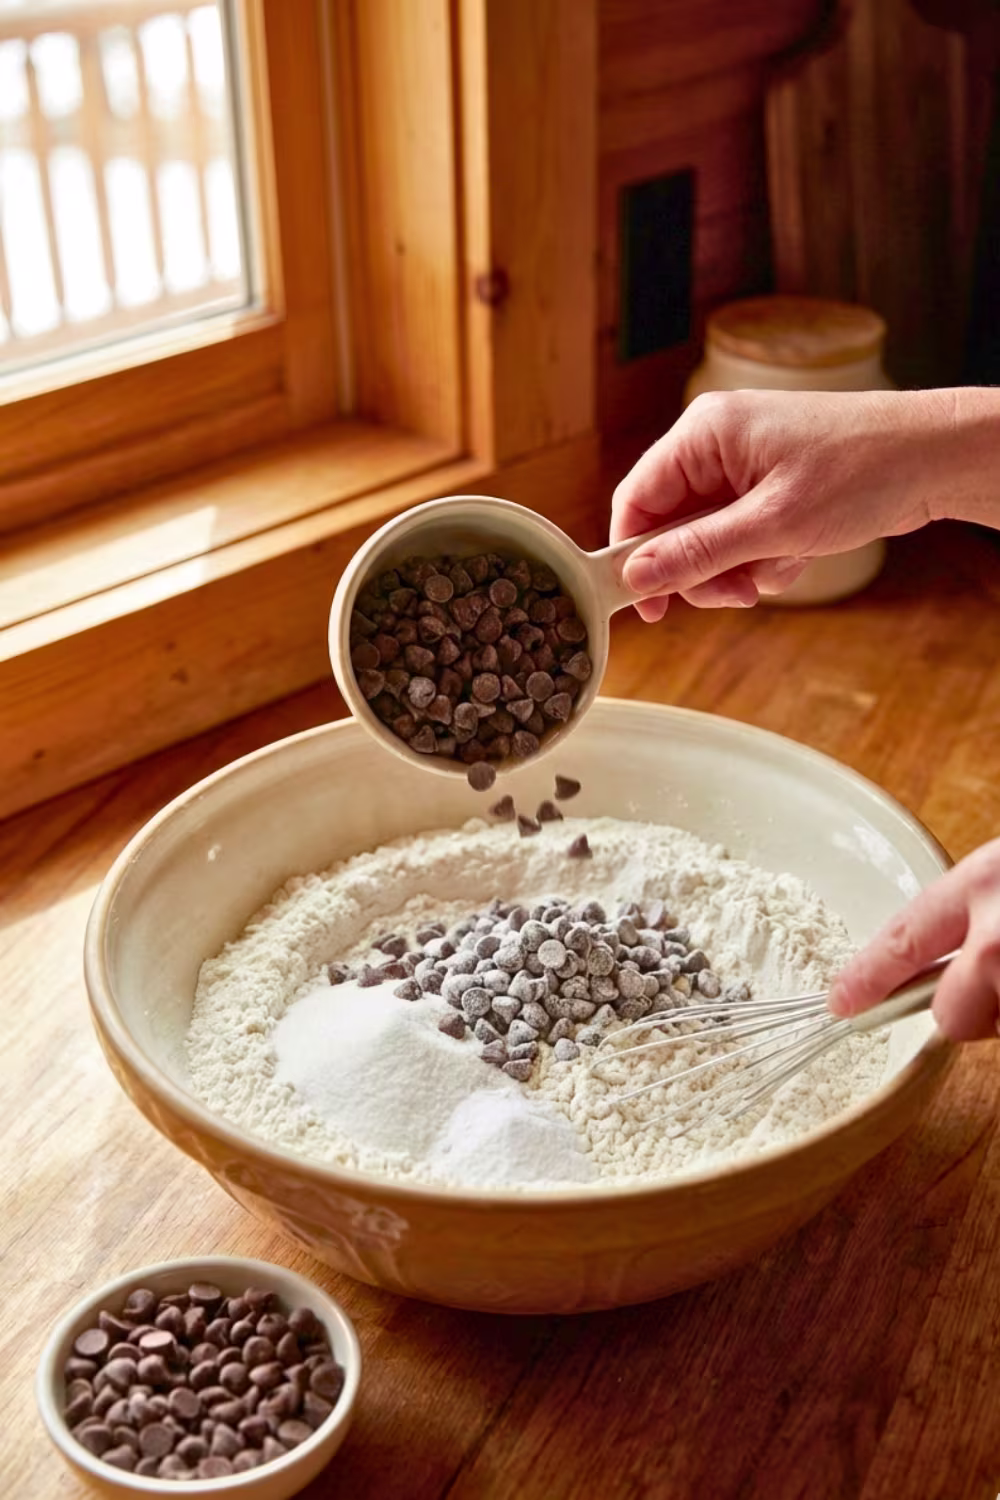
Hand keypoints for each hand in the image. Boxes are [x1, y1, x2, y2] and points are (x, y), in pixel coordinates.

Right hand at [610, 387, 995, 621]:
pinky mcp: (769, 485)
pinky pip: (740, 536)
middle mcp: (716, 443)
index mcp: (704, 433)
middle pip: (672, 526)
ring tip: (780, 567)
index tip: (647, 605)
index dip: (634, 556)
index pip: (637, 498)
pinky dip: (763, 556)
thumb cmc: (863, 470)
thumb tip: (639, 576)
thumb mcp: (773, 524)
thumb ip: (699, 553)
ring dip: (738, 568)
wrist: (936, 458)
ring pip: (708, 539)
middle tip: (737, 592)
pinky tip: (799, 553)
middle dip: (703, 568)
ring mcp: (743, 464)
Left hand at [827, 840, 999, 1041]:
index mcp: (981, 882)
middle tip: (992, 986)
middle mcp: (998, 934)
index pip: (903, 939)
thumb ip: (975, 906)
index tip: (840, 1002)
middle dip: (965, 1013)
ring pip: (995, 1026)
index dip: (869, 978)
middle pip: (951, 1016)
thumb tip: (938, 956)